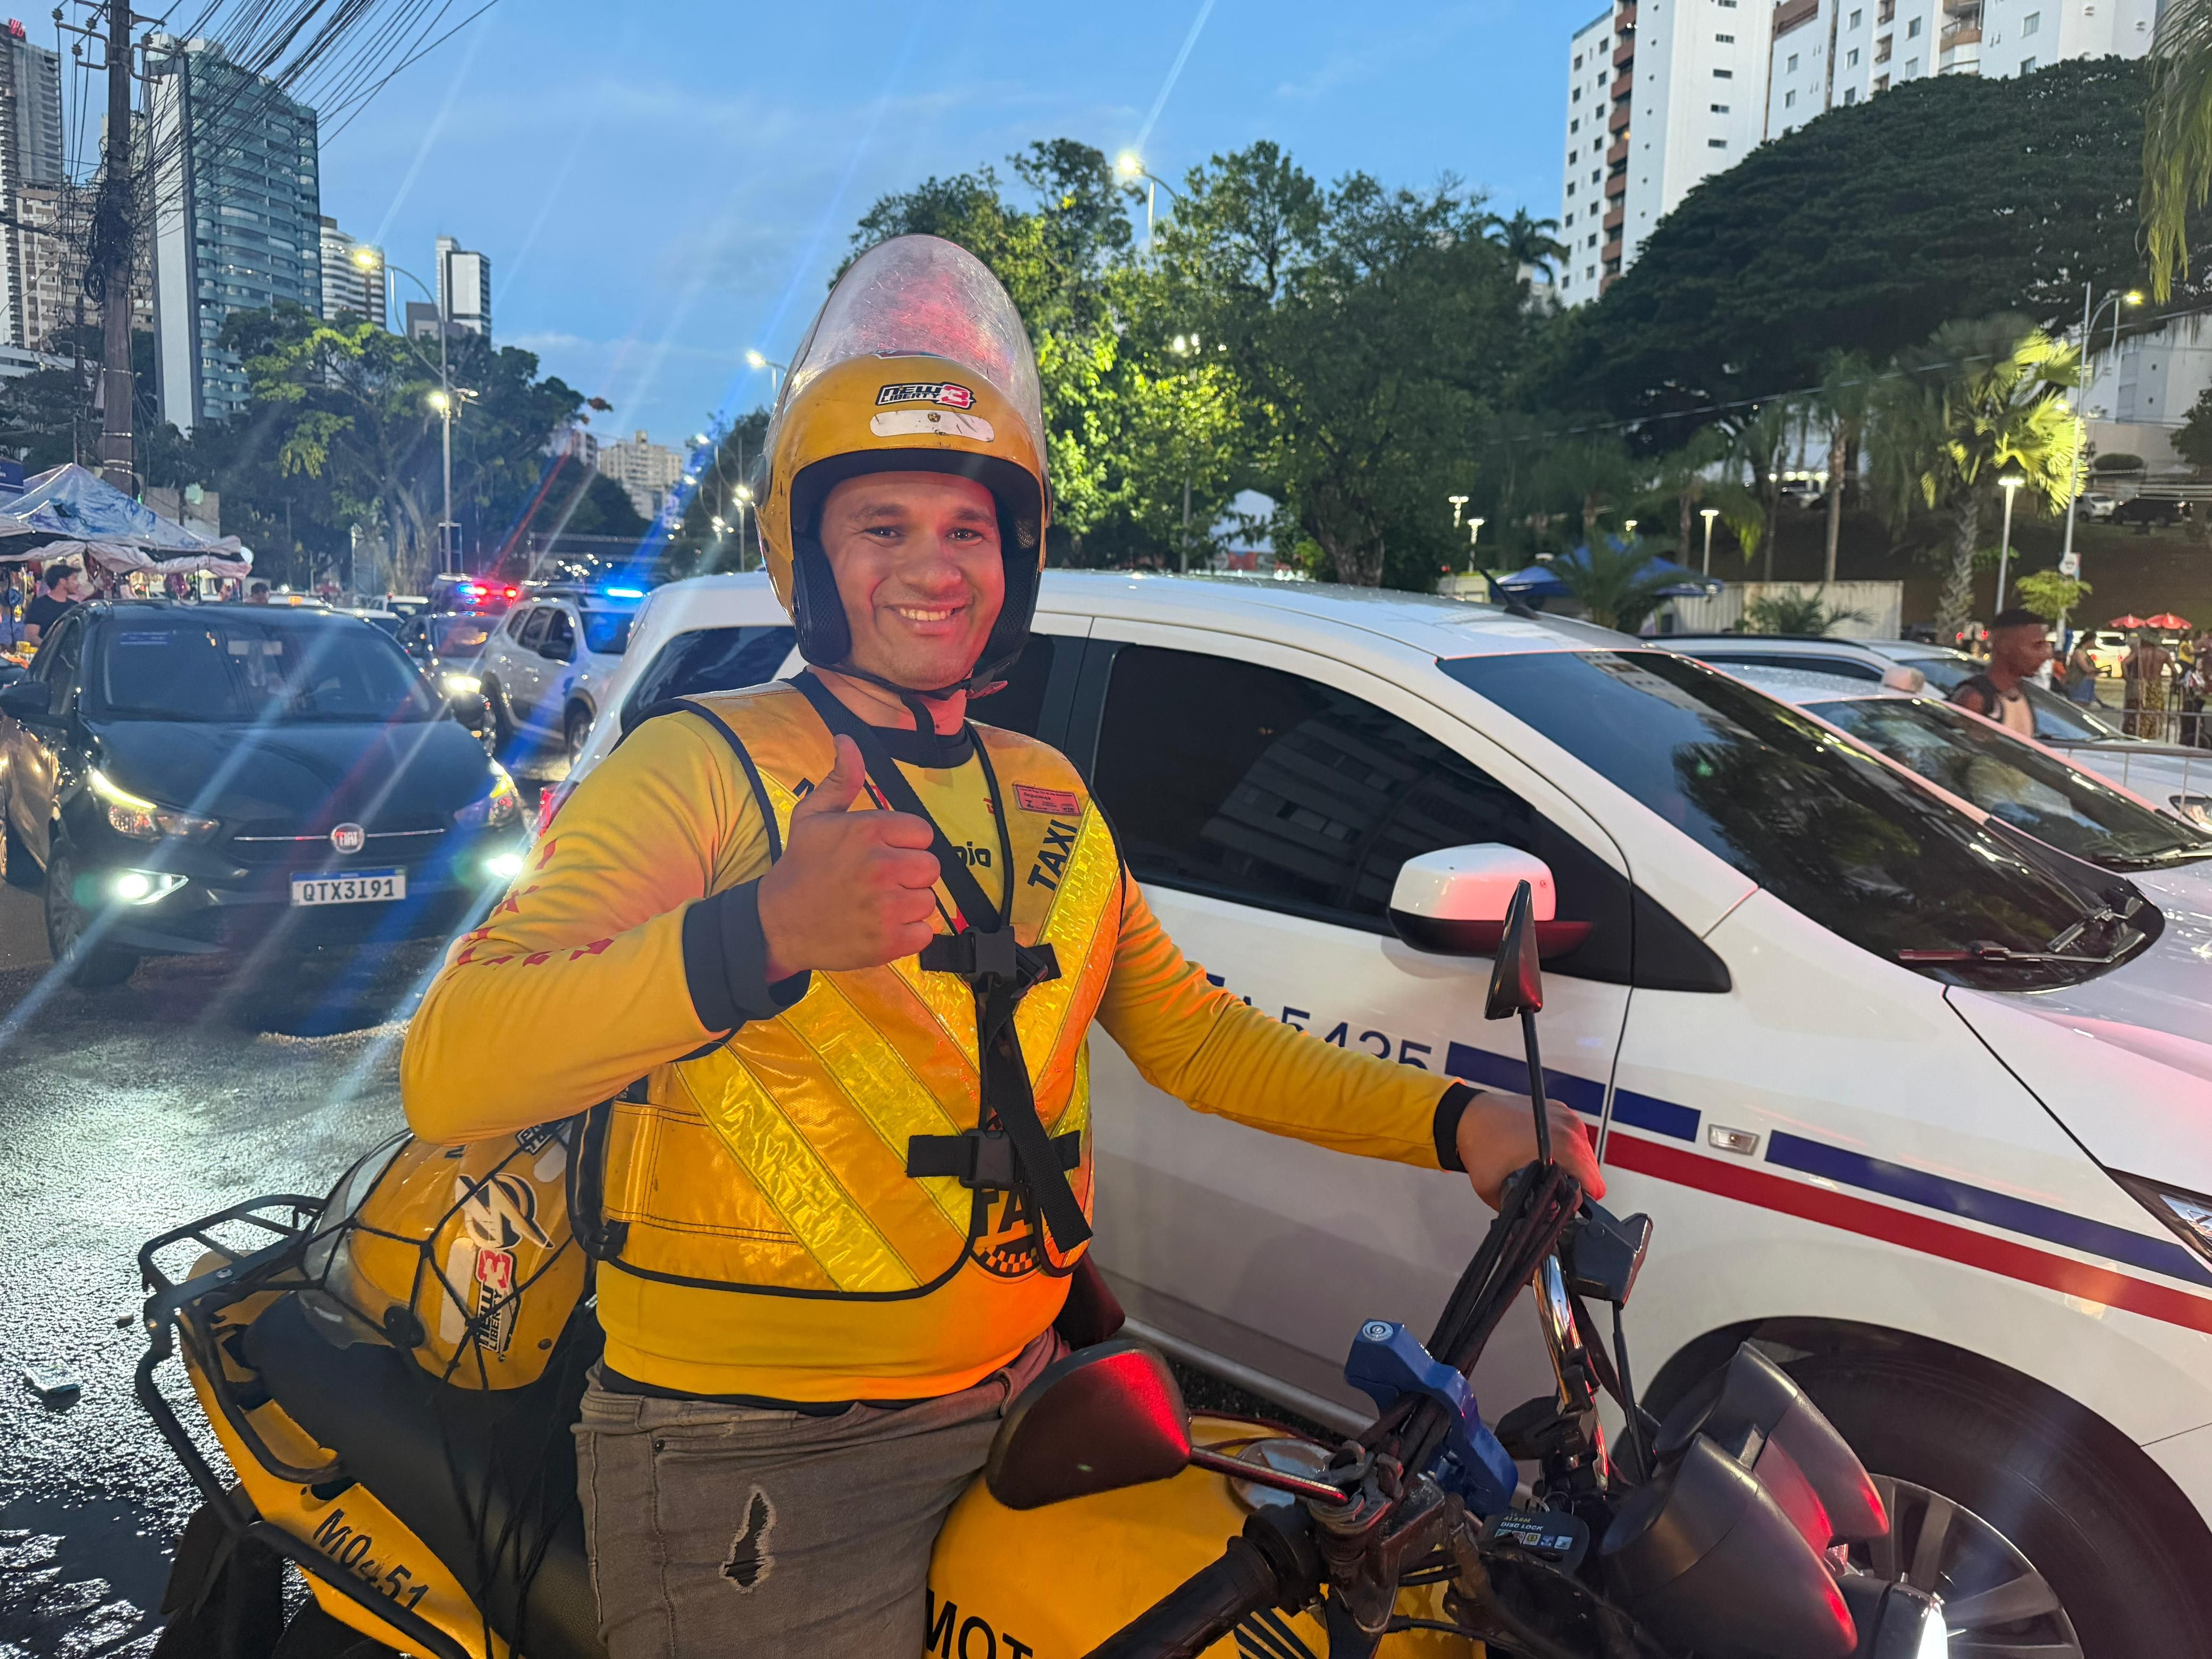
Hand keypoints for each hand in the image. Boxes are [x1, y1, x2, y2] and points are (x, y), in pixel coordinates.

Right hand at [756, 735, 940, 979]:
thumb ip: (841, 778)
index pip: (923, 833)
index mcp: (870, 830)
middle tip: (882, 882)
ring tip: (879, 905)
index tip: (885, 854)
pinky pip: (925, 932)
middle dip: (910, 875)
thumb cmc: (799, 867)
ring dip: (909, 905)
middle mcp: (882, 864)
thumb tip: (847, 740)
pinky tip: (883, 927)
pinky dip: (909, 934)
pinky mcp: (890, 941)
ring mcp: (887, 905)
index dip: (906, 845)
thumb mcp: (813, 815)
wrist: (776, 922)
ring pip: (929, 901)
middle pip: (931, 867)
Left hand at [1455, 1091, 1604, 1208]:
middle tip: (1548, 1188)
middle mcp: (1571, 1127)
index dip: (1579, 1201)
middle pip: (1590, 1170)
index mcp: (1564, 1144)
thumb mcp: (1496, 1190)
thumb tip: (1535, 1225)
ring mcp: (1566, 1116)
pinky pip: (1573, 1137)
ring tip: (1543, 1169)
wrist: (1467, 1117)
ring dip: (1569, 1166)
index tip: (1562, 1203)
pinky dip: (1562, 1148)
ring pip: (1584, 1153)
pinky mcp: (1559, 1110)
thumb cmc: (1481, 1143)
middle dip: (1574, 1184)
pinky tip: (1541, 1153)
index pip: (1594, 1185)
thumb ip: (1521, 1212)